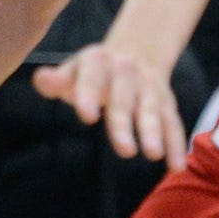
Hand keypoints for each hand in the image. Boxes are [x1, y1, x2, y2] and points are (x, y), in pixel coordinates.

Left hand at [33, 42, 186, 167]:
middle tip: (125, 151)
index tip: (86, 117)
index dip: (88, 96)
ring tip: (154, 155)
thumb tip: (42, 79)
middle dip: (124, 124)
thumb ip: (56, 81)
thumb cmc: (92, 72)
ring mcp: (149, 86)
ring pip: (152, 110)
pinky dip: (176, 144)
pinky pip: (172, 123)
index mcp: (98, 61)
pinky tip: (175, 166)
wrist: (134, 51)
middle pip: (124, 99)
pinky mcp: (167, 102)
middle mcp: (126, 71)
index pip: (91, 78)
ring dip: (154, 132)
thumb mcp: (72, 71)